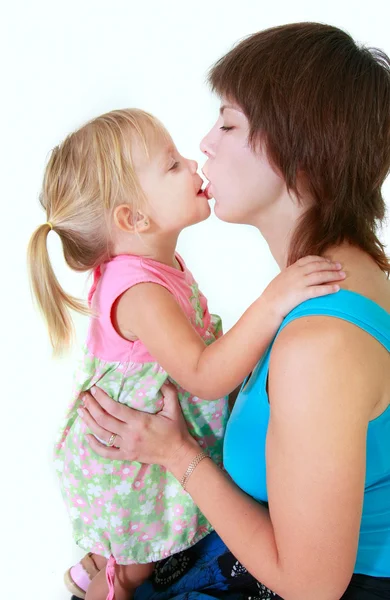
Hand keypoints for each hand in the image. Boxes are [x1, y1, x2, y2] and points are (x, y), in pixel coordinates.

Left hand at [78, 382, 198, 471]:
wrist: (178, 454)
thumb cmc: (176, 431)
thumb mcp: (174, 409)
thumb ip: (169, 392)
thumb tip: (163, 378)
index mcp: (139, 421)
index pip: (115, 409)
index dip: (102, 399)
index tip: (94, 389)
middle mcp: (129, 434)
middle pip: (104, 420)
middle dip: (92, 407)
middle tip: (84, 397)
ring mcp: (126, 447)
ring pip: (102, 435)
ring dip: (89, 422)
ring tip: (81, 410)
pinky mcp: (126, 456)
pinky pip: (107, 453)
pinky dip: (94, 446)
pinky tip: (86, 436)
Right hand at [262, 256, 344, 318]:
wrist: (268, 306)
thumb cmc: (273, 296)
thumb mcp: (281, 280)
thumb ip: (291, 275)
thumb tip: (299, 275)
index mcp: (291, 269)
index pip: (309, 259)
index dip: (321, 259)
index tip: (329, 261)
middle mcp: (296, 273)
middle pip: (317, 266)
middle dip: (330, 265)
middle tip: (340, 266)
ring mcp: (299, 283)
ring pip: (320, 275)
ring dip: (333, 274)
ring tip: (343, 275)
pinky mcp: (301, 294)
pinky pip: (318, 290)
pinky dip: (329, 288)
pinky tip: (337, 288)